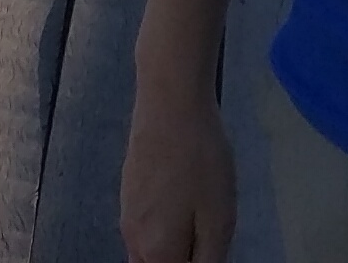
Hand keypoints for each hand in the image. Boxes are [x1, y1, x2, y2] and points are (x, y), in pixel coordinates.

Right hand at [119, 78, 236, 262]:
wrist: (170, 101)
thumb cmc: (201, 160)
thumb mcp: (220, 218)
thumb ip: (208, 260)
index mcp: (156, 252)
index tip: (208, 245)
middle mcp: (133, 238)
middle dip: (181, 258)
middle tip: (209, 232)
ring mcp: (127, 212)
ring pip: (150, 248)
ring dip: (174, 244)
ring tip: (201, 211)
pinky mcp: (128, 189)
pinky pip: (146, 225)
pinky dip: (165, 225)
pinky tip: (185, 195)